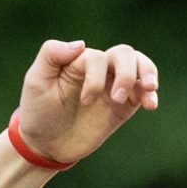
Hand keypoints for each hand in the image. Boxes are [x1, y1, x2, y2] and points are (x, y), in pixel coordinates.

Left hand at [15, 39, 158, 164]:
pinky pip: (143, 92)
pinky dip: (150, 95)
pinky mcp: (123, 106)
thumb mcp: (36, 81)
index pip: (98, 57)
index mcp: (80, 61)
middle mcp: (100, 70)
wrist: (45, 144)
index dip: (96, 77)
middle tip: (116, 98)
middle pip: (125, 54)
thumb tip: (81, 44)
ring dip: (148, 73)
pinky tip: (151, 104)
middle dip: (126, 73)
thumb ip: (51, 55)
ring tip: (149, 89)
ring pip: (140, 65)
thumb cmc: (38, 110)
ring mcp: (113, 86)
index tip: (85, 101)